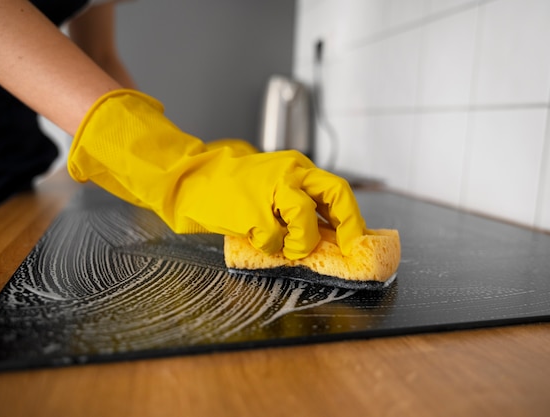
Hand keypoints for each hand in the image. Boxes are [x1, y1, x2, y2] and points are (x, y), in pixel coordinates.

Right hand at [68, 89, 365, 258]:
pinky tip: (258, 240)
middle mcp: (290, 173)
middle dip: (347, 225)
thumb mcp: (272, 185)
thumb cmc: (234, 187)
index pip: (337, 190)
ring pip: (305, 220)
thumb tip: (328, 230)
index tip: (357, 239)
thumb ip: (299, 201)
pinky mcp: (251, 211)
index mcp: (297, 167)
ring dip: (301, 242)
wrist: (192, 179)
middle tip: (344, 246)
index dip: (352, 218)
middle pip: (336, 193)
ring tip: (287, 246)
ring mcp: (270, 190)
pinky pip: (273, 239)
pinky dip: (270, 247)